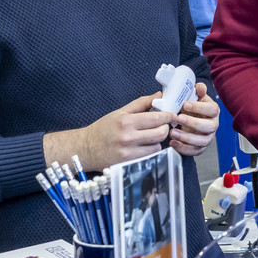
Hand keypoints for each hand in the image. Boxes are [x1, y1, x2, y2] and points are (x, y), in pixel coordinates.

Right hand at [46, 94, 173, 171]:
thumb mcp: (120, 112)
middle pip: (161, 133)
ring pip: (157, 146)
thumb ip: (141, 103)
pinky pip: (150, 156)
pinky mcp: (129, 163)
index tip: (172, 115)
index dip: (168, 116)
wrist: (86, 148)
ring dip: (158, 141)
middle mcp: (128, 137)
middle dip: (165, 128)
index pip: (156, 118)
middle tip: (162, 125)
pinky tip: (145, 146)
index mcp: (126, 121)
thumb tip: (159, 95)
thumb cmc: (103, 128)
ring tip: (150, 136)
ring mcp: (129, 152)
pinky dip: (150, 150)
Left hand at [168, 83, 217, 155]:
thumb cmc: (192, 107)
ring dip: (186, 138)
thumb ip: (197, 90)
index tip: (185, 105)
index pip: (212, 109)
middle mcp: (213, 124)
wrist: (190, 117)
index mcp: (213, 111)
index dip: (199, 107)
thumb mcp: (194, 96)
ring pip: (202, 141)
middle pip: (209, 126)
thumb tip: (199, 88)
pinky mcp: (201, 147)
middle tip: (178, 118)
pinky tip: (173, 143)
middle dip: (192, 123)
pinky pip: (195, 151)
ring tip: (172, 133)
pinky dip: (184, 149)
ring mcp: (208, 137)